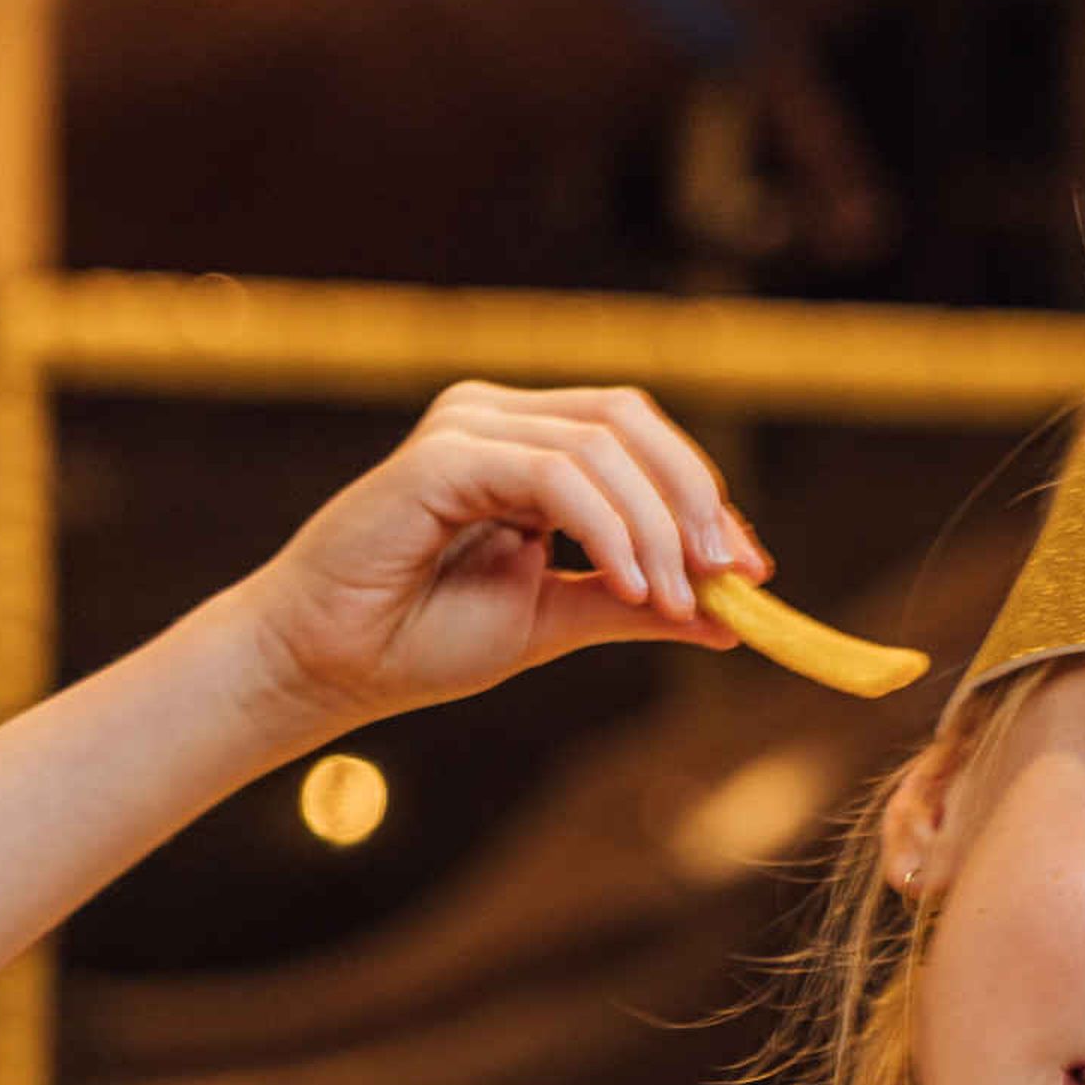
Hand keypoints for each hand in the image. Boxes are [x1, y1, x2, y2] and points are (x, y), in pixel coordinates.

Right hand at [230, 381, 769, 730]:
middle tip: (730, 578)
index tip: (753, 572)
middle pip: (632, 421)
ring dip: (656, 530)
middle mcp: (498, 419)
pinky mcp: (440, 457)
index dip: (706, 497)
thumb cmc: (425, 637)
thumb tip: (733, 615)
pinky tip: (630, 586)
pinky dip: (608, 530)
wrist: (331, 665)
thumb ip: (637, 606)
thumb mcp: (558, 619)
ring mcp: (466, 428)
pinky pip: (554, 474)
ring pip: (602, 447)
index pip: (641, 439)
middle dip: (695, 501)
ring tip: (673, 602)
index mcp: (528, 444)